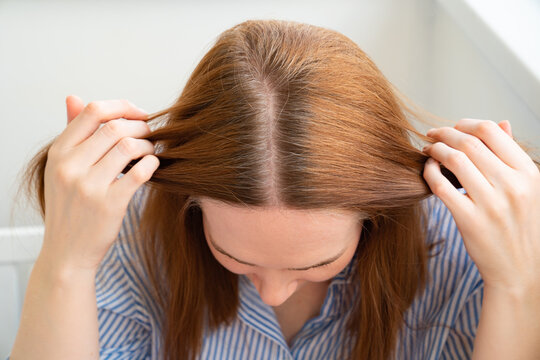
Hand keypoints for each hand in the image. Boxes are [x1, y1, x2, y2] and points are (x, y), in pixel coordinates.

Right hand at [40, 95, 158, 272]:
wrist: (66, 252)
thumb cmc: (69, 207)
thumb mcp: (60, 168)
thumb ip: (72, 133)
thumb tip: (74, 97)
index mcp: (58, 152)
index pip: (93, 111)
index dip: (122, 106)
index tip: (138, 114)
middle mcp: (69, 166)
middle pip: (115, 127)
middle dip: (141, 126)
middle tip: (151, 134)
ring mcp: (89, 186)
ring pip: (129, 147)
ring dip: (148, 145)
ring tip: (151, 152)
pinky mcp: (109, 204)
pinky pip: (139, 173)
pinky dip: (152, 164)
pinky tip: (152, 166)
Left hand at [422, 119, 539, 294]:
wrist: (517, 271)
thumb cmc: (518, 226)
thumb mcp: (528, 189)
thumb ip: (512, 157)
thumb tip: (502, 123)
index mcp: (528, 173)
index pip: (492, 132)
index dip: (466, 124)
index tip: (452, 127)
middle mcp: (512, 185)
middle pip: (469, 143)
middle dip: (444, 133)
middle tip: (431, 134)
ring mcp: (491, 204)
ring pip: (454, 160)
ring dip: (435, 150)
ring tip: (428, 150)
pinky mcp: (470, 221)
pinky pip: (441, 186)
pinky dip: (429, 172)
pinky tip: (427, 169)